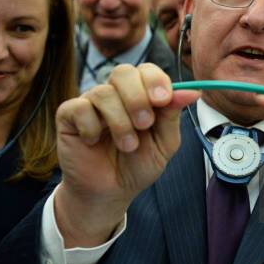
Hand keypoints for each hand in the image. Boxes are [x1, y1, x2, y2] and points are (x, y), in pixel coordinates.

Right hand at [55, 63, 199, 246]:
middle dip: (137, 98)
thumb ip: (173, 115)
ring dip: (119, 123)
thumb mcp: (164, 144)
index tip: (163, 99)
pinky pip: (80, 107)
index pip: (146, 71)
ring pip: (103, 93)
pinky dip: (91, 128)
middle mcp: (115, 94)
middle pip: (123, 72)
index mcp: (141, 95)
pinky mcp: (69, 115)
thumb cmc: (138, 166)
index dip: (155, 81)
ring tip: (127, 146)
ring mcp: (91, 102)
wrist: (111, 192)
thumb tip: (193, 91)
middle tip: (144, 124)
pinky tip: (94, 142)